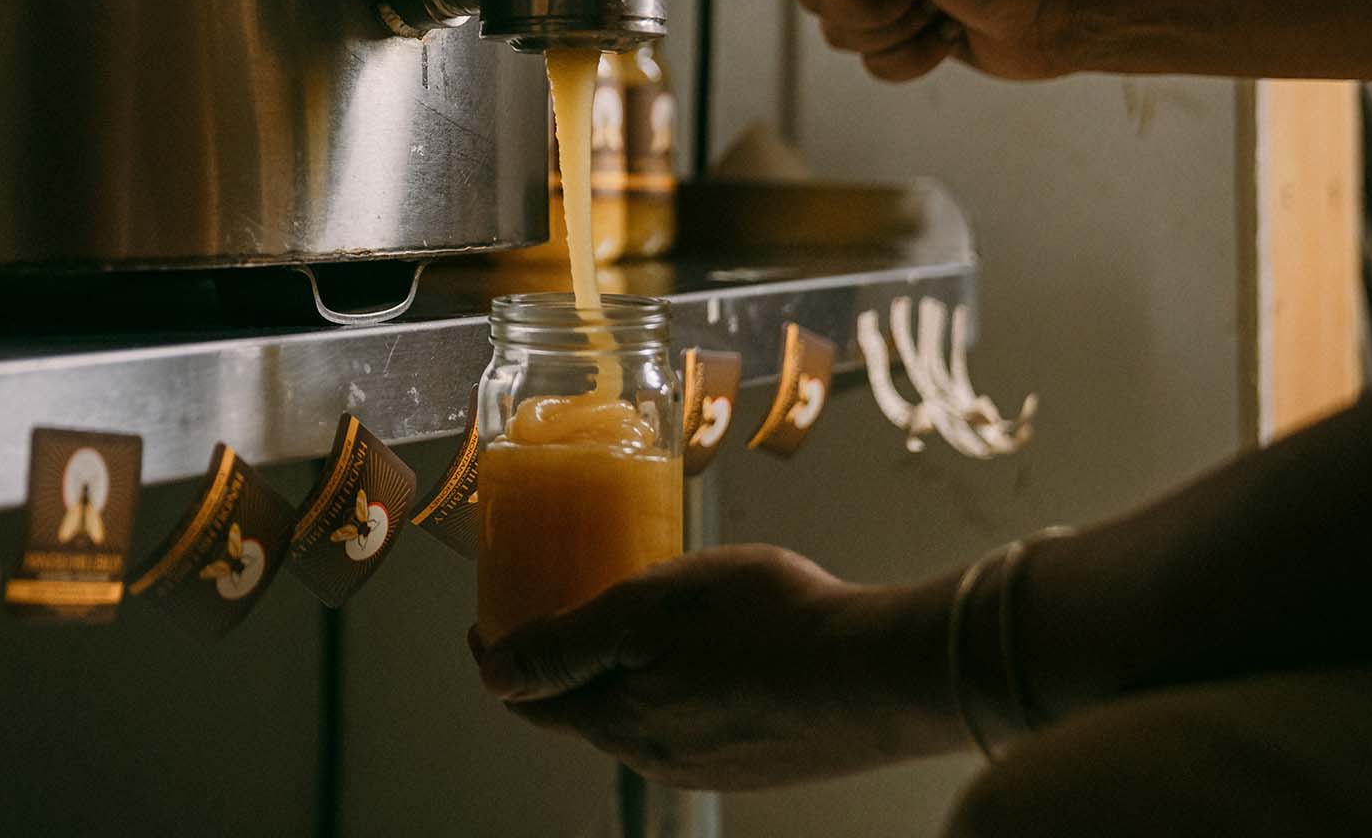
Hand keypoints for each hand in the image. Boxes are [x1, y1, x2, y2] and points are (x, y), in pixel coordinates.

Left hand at [472, 546, 960, 789]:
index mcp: (621, 722)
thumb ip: (567, 644)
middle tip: (555, 606)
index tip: (489, 621)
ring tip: (627, 621)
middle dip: (561, 662)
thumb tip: (494, 677)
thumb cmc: (768, 624)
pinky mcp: (756, 759)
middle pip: (584, 708)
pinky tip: (699, 650)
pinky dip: (671, 684)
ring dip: (618, 673)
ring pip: (639, 714)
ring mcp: (711, 764)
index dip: (504, 657)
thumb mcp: (648, 609)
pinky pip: (690, 720)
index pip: (535, 700)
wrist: (881, 672)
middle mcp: (658, 757)